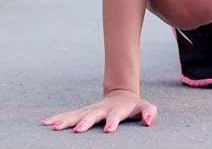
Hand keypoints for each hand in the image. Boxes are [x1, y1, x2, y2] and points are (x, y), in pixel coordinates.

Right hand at [41, 89, 156, 132]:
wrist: (122, 95)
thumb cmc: (134, 105)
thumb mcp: (146, 107)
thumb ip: (149, 113)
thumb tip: (150, 122)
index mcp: (116, 110)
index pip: (114, 117)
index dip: (112, 123)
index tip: (108, 130)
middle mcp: (101, 109)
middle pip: (92, 116)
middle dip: (84, 124)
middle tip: (76, 131)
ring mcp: (90, 110)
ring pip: (76, 115)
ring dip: (65, 121)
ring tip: (53, 128)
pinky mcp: (83, 112)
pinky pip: (69, 115)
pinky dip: (57, 118)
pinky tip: (45, 123)